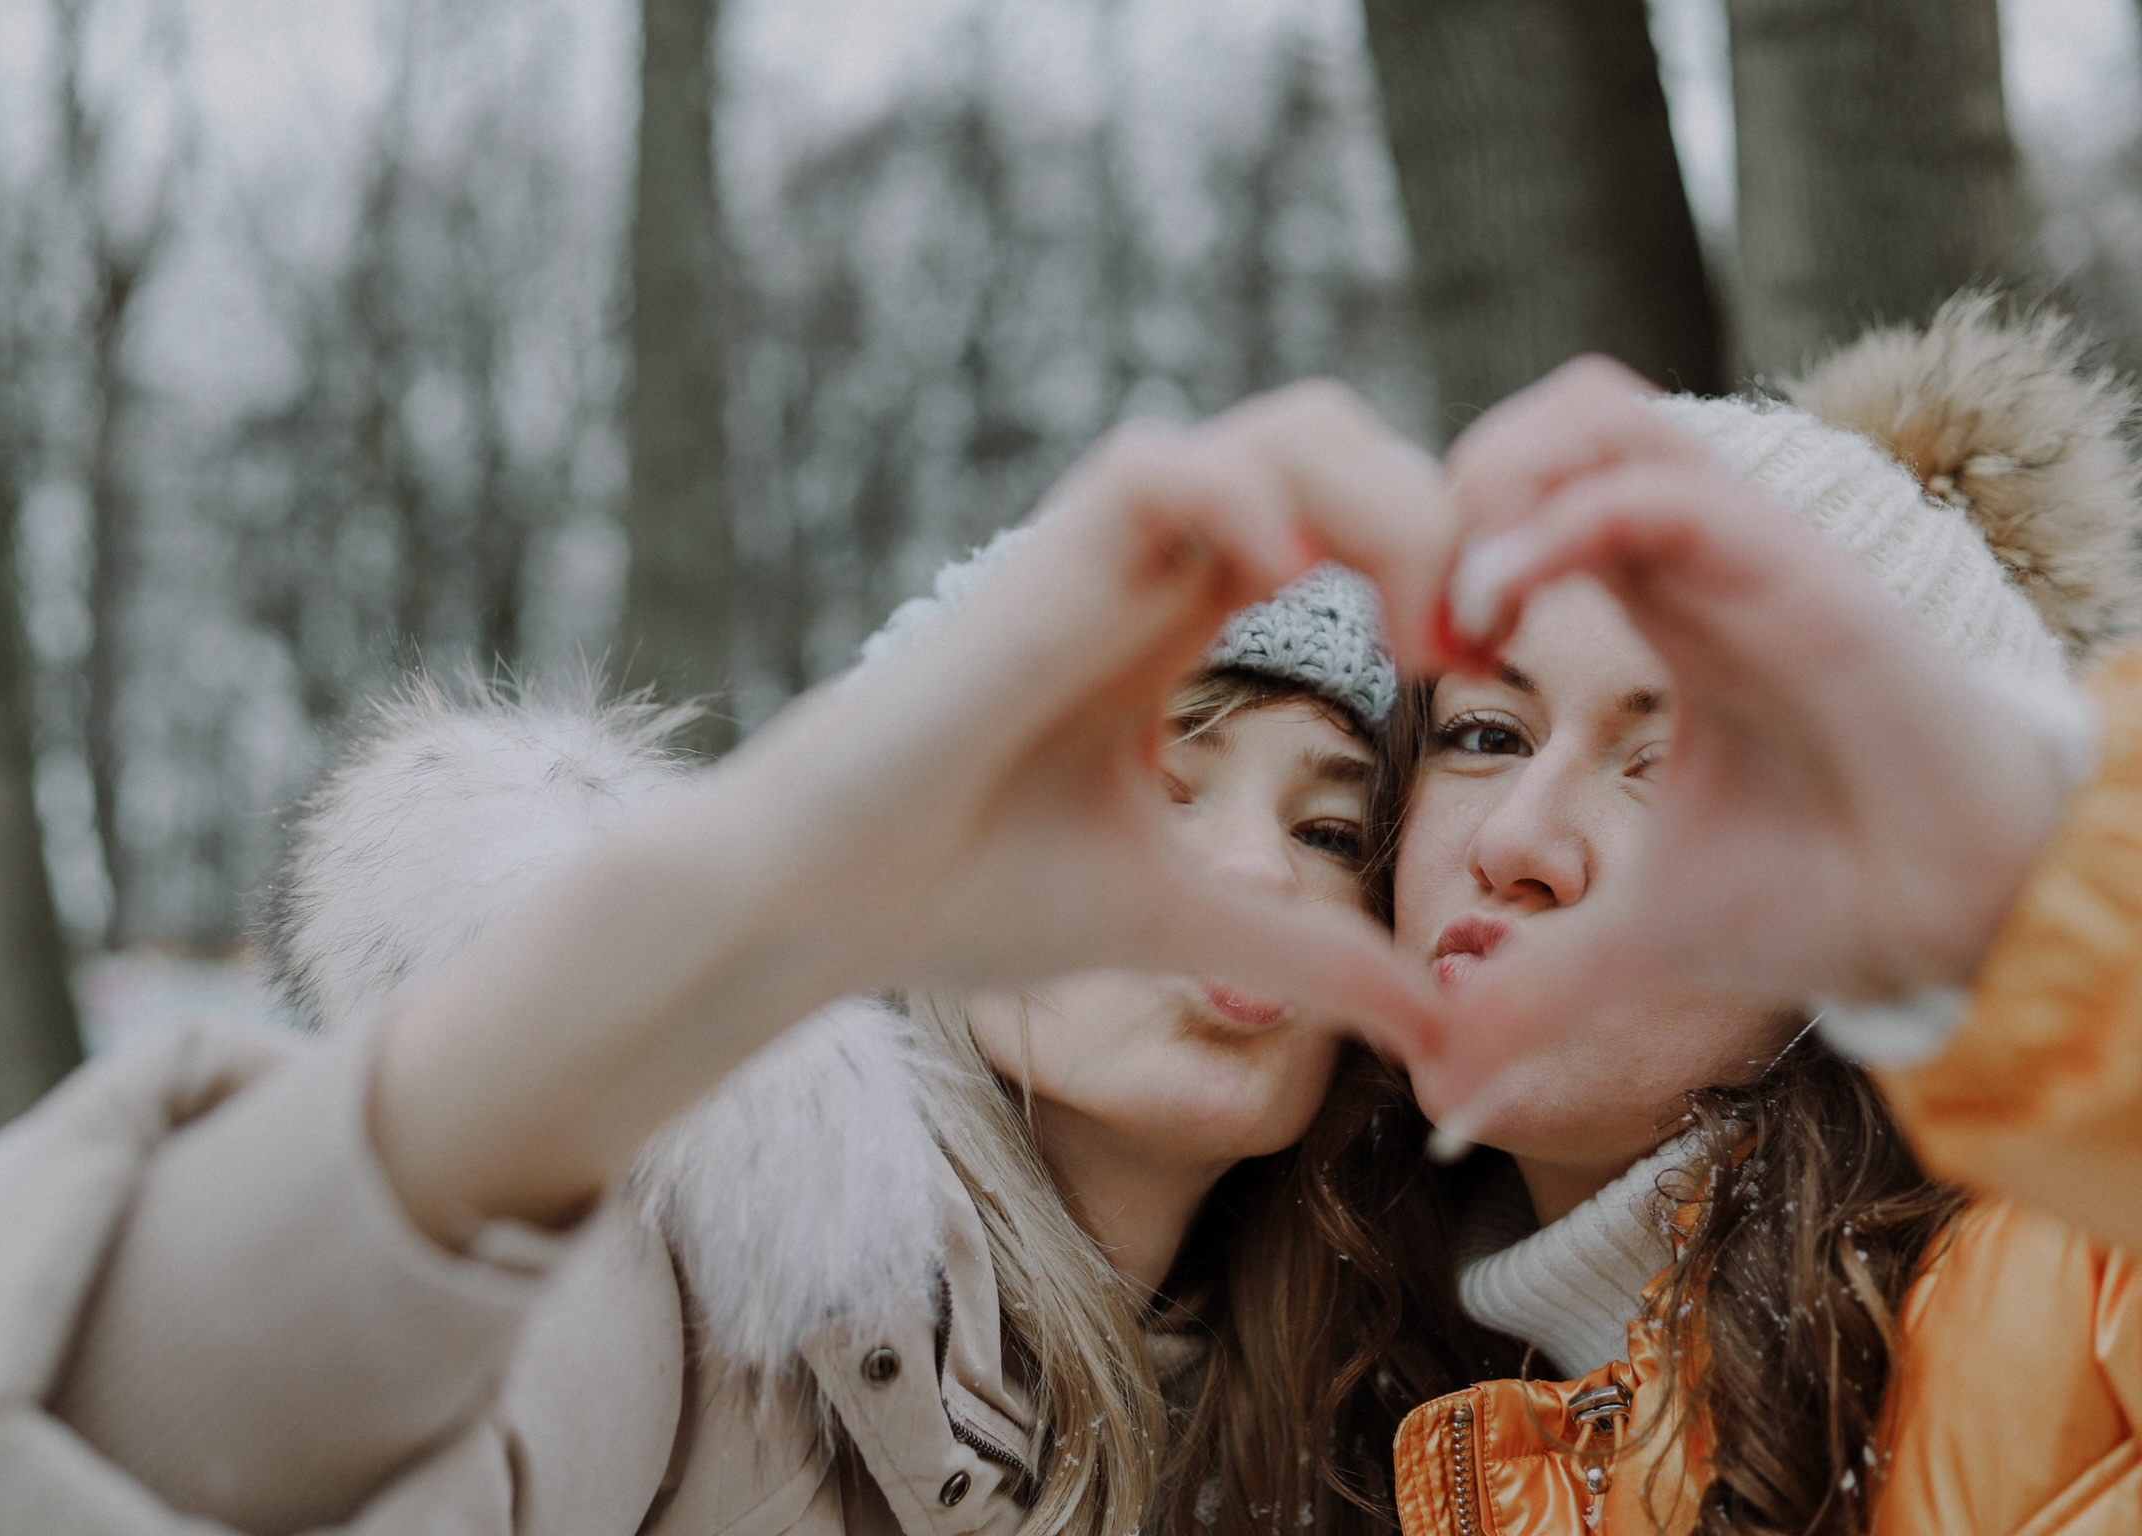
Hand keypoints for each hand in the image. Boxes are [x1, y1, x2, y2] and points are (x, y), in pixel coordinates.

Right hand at [373, 381, 1458, 1237]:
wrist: (824, 903)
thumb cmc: (965, 895)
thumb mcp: (1183, 922)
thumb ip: (1309, 957)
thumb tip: (1435, 1034)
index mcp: (1185, 618)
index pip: (1352, 515)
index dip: (1444, 561)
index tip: (1478, 672)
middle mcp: (1158, 565)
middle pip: (1346, 443)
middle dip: (1446, 521)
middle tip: (1468, 649)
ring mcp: (1103, 554)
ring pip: (1289, 427)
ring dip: (1387, 505)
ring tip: (1413, 633)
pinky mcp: (1043, 562)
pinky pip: (1166, 464)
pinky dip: (1248, 504)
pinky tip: (1284, 593)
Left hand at [1408, 358, 2071, 1122]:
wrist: (1959, 918)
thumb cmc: (1823, 895)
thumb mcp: (1634, 940)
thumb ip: (1532, 989)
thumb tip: (1441, 1091)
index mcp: (1662, 604)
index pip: (1534, 487)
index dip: (1443, 537)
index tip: (1402, 651)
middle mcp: (1694, 555)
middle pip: (1556, 413)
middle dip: (1449, 483)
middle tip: (1412, 612)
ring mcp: (1743, 549)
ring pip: (1597, 410)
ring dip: (1491, 483)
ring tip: (1451, 612)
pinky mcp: (1789, 569)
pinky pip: (1651, 490)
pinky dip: (1549, 528)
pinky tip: (1492, 619)